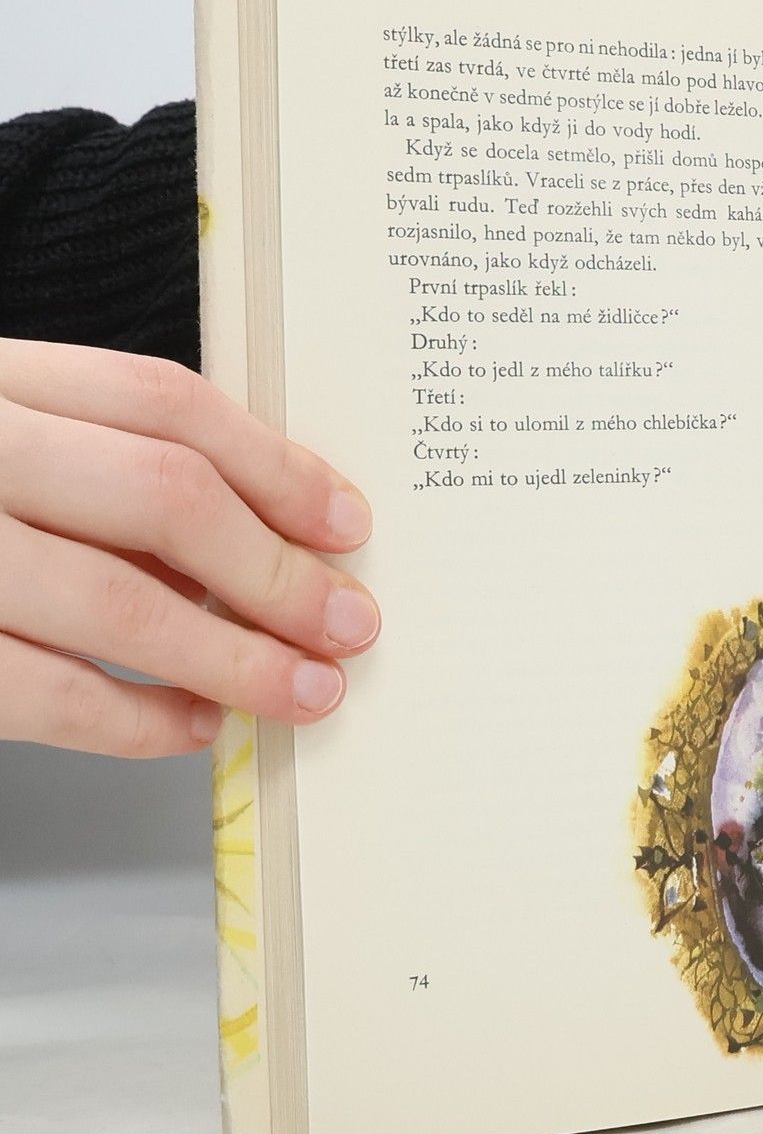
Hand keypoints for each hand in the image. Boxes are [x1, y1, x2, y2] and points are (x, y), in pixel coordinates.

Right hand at [0, 340, 378, 757]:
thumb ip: (92, 463)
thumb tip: (257, 548)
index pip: (164, 403)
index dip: (276, 466)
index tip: (349, 524)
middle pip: (163, 496)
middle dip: (277, 571)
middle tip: (352, 625)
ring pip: (113, 599)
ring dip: (233, 657)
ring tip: (305, 692)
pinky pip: (39, 690)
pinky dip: (135, 719)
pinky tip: (193, 730)